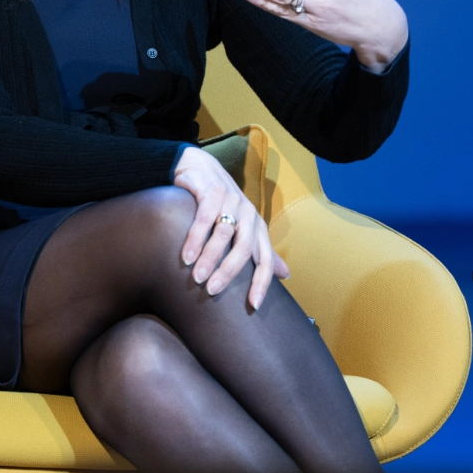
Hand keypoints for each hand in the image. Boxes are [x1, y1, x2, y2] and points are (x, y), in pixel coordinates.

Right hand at [172, 145, 288, 311]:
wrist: (199, 167)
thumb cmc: (220, 203)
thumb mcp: (243, 227)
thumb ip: (261, 251)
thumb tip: (286, 275)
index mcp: (257, 226)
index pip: (265, 259)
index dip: (262, 283)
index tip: (252, 306)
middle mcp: (247, 213)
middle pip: (244, 248)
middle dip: (229, 272)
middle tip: (212, 291)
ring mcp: (231, 200)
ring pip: (223, 234)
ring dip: (209, 258)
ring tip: (196, 277)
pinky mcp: (212, 191)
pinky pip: (204, 218)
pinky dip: (195, 238)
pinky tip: (186, 256)